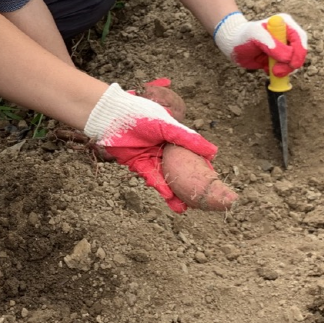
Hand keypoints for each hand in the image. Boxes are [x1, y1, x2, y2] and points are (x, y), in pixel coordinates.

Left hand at [83, 83, 218, 212]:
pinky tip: (169, 197)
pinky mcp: (137, 164)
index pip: (191, 154)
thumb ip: (189, 139)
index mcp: (173, 136)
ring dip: (174, 193)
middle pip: (179, 169)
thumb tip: (214, 152)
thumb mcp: (168, 126)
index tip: (212, 181)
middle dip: (188, 185)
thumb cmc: (140, 115)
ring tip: (185, 207)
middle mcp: (163, 148)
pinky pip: (151, 178)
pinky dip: (160, 187)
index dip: (201, 167)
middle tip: (200, 200)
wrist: (109, 117)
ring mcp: (151, 156)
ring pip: (166, 177)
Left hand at [213, 12, 307, 76]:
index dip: (299, 52)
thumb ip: (272, 45)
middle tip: (277, 72)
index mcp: (285, 25)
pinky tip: (266, 69)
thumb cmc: (243, 36)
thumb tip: (288, 57)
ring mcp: (284, 48)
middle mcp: (287, 36)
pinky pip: (284, 69)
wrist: (232, 44)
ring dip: (284, 70)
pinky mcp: (278, 59)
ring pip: (293, 62)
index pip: (300, 38)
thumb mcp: (256, 36)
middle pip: (299, 52)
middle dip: (291, 64)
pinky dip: (278, 72)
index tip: (292, 64)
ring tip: (271, 71)